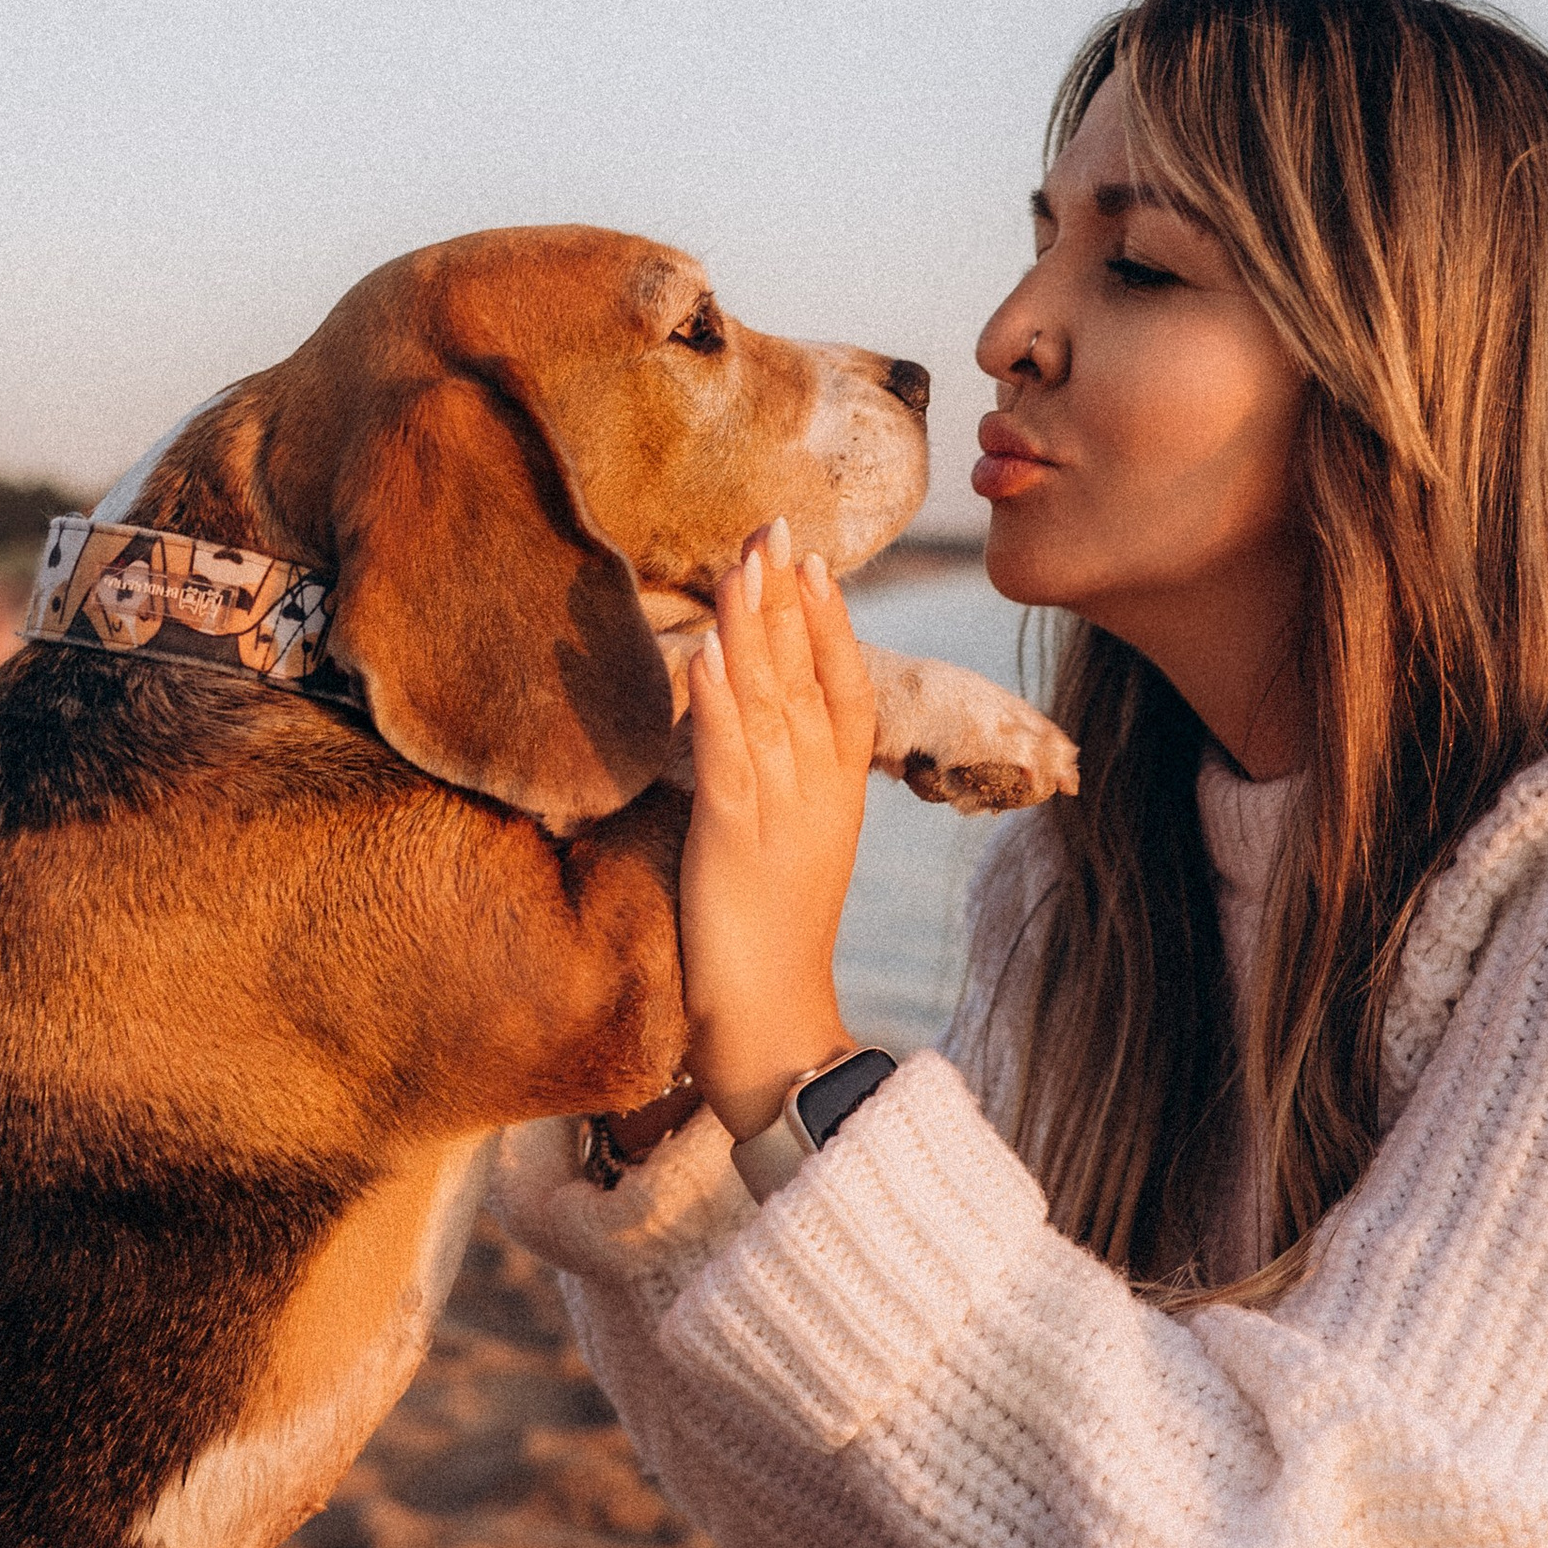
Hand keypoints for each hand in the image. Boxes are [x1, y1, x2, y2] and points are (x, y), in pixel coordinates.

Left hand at [679, 517, 876, 1140]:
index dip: (830, 621)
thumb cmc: (772, 943)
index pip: (843, 688)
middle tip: (772, 524)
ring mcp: (778, 813)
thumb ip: (780, 788)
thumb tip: (753, 732)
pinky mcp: (733, 841)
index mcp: (836, 793)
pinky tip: (704, 653)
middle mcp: (816, 792)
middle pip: (806, 676)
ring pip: (769, 702)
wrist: (775, 1023)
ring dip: (754, 628)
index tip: (812, 560)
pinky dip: (716, 703)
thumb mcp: (790, 850)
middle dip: (788, 598)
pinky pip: (726, 758)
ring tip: (742, 562)